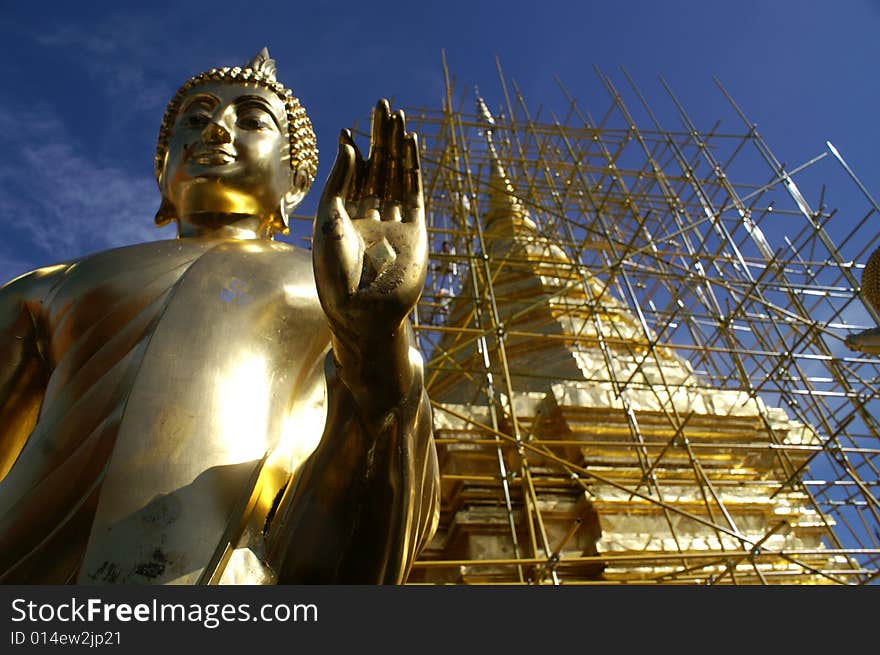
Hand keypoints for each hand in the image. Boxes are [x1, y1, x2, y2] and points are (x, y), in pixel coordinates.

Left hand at [313, 99, 426, 348]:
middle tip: (381, 106)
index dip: (352, 153)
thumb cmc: (336, 272)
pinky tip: (410, 142)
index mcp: (344, 220)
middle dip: (379, 139)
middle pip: (377, 169)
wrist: (363, 311)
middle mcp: (371, 219)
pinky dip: (413, 166)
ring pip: (397, 175)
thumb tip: (349, 146)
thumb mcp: (328, 219)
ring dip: (397, 146)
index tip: (349, 130)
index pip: (351, 178)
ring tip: (397, 116)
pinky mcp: (415, 229)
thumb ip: (340, 181)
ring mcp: (394, 223)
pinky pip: (415, 191)